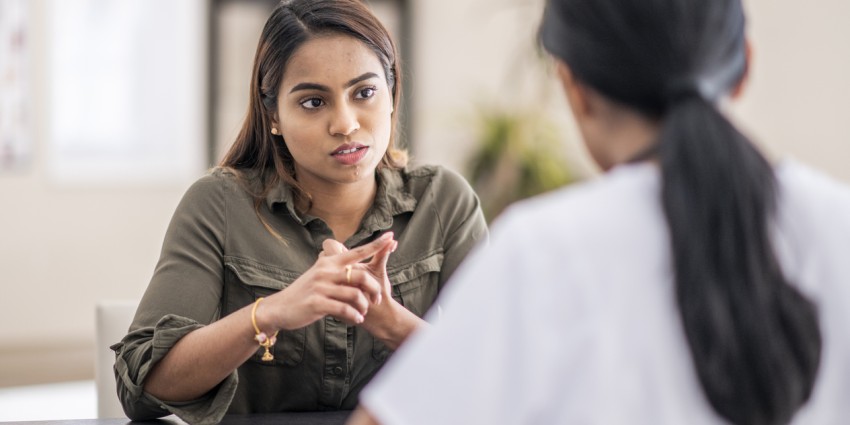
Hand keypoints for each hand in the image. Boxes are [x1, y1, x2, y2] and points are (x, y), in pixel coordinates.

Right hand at [258, 233, 393, 331]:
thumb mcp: (319, 275)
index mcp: (329, 262)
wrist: (281, 307)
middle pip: (361, 276)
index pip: (357, 251)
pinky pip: (344, 309)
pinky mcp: (317, 303)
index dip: (376, 244)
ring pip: (355, 295)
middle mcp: (326, 271)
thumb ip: (336, 269)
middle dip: (374, 290)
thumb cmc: (304, 293)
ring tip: (363, 313)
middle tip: (377, 300)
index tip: (391, 236)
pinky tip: (356, 320)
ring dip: (364, 306)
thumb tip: (353, 266)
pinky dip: (354, 316)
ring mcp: (321, 287)